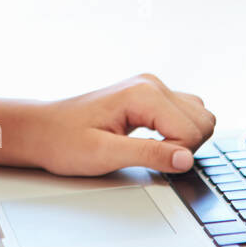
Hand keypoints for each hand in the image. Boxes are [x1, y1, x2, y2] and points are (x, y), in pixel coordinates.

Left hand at [20, 74, 216, 175]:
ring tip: (151, 149)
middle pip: (203, 121)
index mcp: (143, 94)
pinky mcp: (150, 97)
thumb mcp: (104, 154)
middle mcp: (152, 85)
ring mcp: (152, 88)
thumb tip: (185, 159)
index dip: (177, 155)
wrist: (42, 130)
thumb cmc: (64, 141)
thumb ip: (148, 155)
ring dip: (184, 139)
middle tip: (151, 156)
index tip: (150, 162)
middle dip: (185, 146)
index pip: (192, 130)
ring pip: (199, 116)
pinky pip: (185, 114)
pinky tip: (153, 141)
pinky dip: (178, 132)